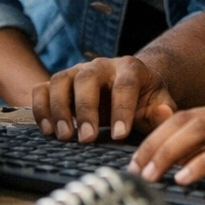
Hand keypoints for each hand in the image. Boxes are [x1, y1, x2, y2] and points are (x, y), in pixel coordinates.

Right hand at [33, 56, 176, 142]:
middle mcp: (101, 66)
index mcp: (130, 68)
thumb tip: (164, 115)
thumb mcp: (159, 103)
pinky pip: (42, 88)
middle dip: (86, 109)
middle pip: (87, 78)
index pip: (125, 85)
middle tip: (87, 138)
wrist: (128, 86)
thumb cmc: (144, 98)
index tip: (120, 135)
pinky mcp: (59, 83)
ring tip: (64, 136)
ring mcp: (76, 72)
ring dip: (59, 109)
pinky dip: (41, 108)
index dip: (122, 109)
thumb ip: (163, 112)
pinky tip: (47, 130)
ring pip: (60, 80)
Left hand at [128, 101, 204, 190]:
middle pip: (183, 121)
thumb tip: (188, 163)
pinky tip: (185, 178)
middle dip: (153, 144)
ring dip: (168, 153)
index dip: (156, 136)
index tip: (137, 158)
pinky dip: (200, 164)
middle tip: (134, 169)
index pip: (184, 117)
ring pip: (197, 131)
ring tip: (150, 175)